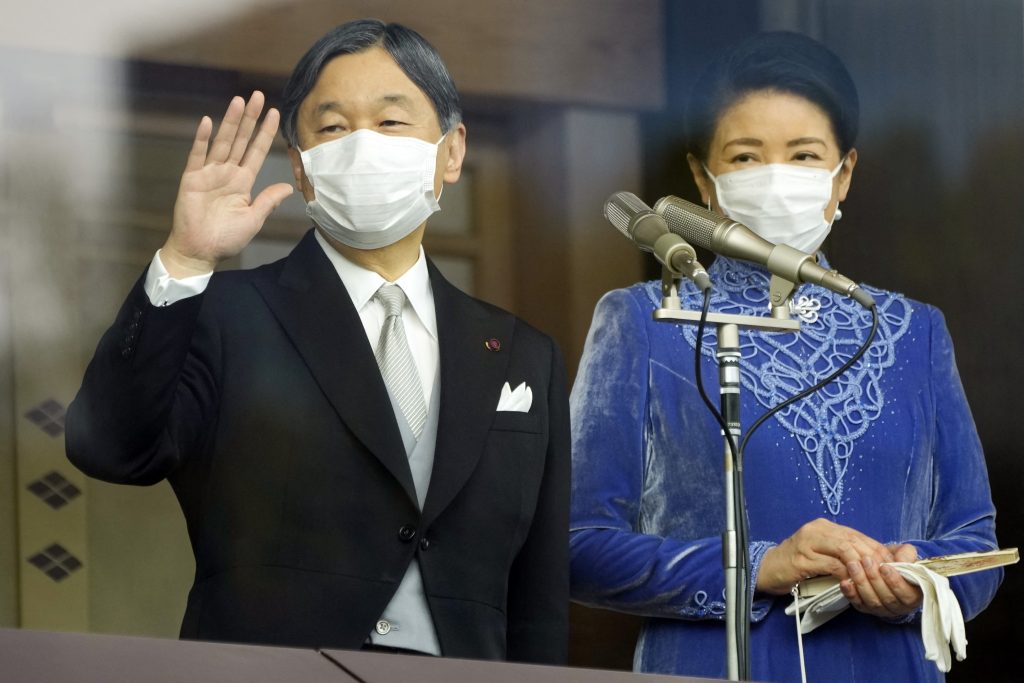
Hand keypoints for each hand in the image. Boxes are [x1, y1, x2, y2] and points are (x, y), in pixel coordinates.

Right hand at [162, 91, 293, 276]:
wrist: (200, 251)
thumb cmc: (225, 238)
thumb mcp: (254, 219)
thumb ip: (268, 200)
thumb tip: (288, 187)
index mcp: (243, 182)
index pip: (257, 152)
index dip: (266, 133)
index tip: (275, 114)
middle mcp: (227, 173)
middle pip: (241, 140)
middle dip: (250, 119)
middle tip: (258, 96)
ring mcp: (209, 174)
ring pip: (222, 142)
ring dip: (231, 122)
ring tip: (239, 101)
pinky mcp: (192, 179)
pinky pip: (197, 155)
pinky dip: (202, 139)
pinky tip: (207, 122)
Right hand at [756, 518, 896, 594]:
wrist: (766, 569)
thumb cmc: (796, 563)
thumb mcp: (821, 553)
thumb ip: (842, 553)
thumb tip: (875, 560)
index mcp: (823, 526)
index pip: (857, 535)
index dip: (876, 549)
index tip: (891, 565)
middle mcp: (816, 529)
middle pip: (853, 540)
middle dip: (873, 558)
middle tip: (886, 574)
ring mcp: (807, 543)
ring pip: (844, 550)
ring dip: (861, 565)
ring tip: (871, 578)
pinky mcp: (801, 559)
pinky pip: (831, 565)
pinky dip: (846, 574)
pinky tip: (853, 582)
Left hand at [840, 542, 922, 617]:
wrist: (882, 565)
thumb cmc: (896, 561)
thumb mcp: (905, 554)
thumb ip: (907, 555)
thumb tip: (900, 561)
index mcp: (913, 595)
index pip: (906, 594)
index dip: (895, 582)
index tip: (884, 567)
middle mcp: (898, 606)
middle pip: (887, 598)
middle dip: (875, 579)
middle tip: (865, 561)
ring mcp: (881, 609)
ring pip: (872, 601)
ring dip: (862, 583)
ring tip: (853, 565)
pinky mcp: (865, 608)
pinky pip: (858, 603)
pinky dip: (850, 593)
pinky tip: (844, 582)